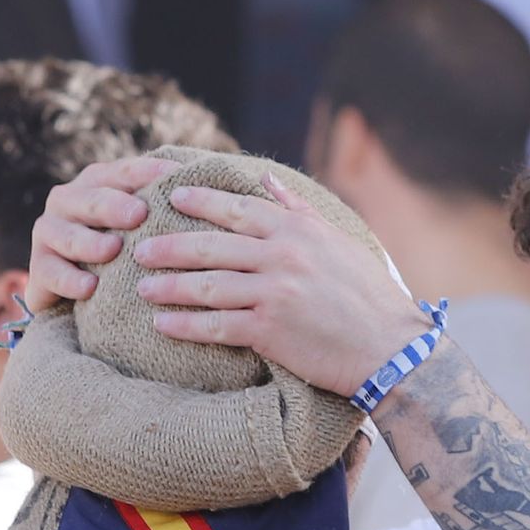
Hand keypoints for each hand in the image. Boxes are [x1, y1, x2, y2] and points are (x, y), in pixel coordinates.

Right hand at [25, 157, 181, 311]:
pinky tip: (91, 288)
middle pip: (90, 197)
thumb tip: (234, 186)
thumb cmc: (127, 252)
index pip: (124, 172)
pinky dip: (70, 280)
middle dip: (113, 205)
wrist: (84, 295)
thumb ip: (172, 203)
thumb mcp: (146, 225)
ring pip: (67, 233)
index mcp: (97, 182)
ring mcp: (49, 233)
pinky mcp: (39, 269)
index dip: (149, 173)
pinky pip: (50, 272)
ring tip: (113, 250)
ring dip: (90, 241)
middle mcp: (68, 201)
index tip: (177, 177)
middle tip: (139, 214)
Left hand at [136, 172, 429, 396]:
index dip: (201, 201)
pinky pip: (215, 325)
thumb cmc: (370, 296)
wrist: (390, 349)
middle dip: (170, 246)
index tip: (171, 196)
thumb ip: (298, 210)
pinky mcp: (269, 331)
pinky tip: (162, 325)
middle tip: (139, 247)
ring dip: (169, 286)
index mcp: (297, 231)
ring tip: (143, 288)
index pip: (238, 208)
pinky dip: (185, 325)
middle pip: (211, 246)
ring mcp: (273, 293)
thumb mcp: (338, 241)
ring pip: (207, 285)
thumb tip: (267, 180)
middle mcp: (282, 256)